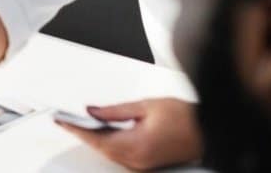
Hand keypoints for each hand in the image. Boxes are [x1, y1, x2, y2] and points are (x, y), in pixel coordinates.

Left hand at [56, 98, 202, 169]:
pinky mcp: (147, 164)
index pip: (97, 138)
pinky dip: (108, 144)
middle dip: (83, 133)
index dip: (76, 129)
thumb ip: (115, 110)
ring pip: (110, 153)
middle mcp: (138, 159)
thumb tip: (93, 111)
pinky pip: (121, 156)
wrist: (209, 131)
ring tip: (80, 124)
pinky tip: (102, 132)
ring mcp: (143, 164)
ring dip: (95, 139)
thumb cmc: (185, 117)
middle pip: (101, 148)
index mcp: (137, 144)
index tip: (61, 121)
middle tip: (66, 120)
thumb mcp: (146, 106)